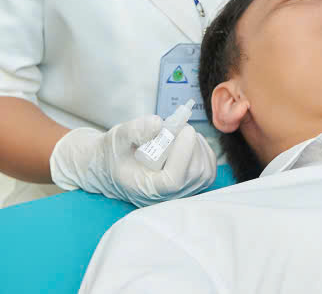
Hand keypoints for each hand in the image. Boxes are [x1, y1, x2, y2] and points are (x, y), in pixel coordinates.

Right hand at [49, 114, 216, 207]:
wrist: (113, 167)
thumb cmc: (115, 154)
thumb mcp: (118, 138)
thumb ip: (135, 130)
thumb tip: (158, 123)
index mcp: (147, 188)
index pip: (175, 179)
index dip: (184, 153)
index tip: (182, 129)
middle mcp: (166, 198)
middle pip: (194, 174)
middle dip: (191, 144)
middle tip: (177, 127)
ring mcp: (180, 195)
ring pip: (205, 172)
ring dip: (198, 146)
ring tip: (179, 135)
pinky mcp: (191, 187)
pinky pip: (208, 171)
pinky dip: (204, 152)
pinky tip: (188, 142)